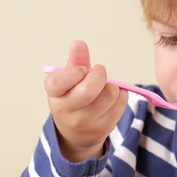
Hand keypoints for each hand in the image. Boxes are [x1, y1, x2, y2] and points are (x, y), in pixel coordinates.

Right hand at [43, 40, 128, 161]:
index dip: (74, 72)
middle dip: (99, 75)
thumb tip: (78, 43)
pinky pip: (121, 102)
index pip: (58, 81)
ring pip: (109, 94)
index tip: (81, 70)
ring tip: (104, 87)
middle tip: (99, 71)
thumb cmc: (72, 98)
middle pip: (88, 90)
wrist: (76, 132)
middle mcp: (66, 111)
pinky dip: (121, 94)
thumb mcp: (68, 80)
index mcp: (54, 95)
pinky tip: (111, 97)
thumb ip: (75, 61)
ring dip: (111, 85)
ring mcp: (85, 122)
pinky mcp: (103, 128)